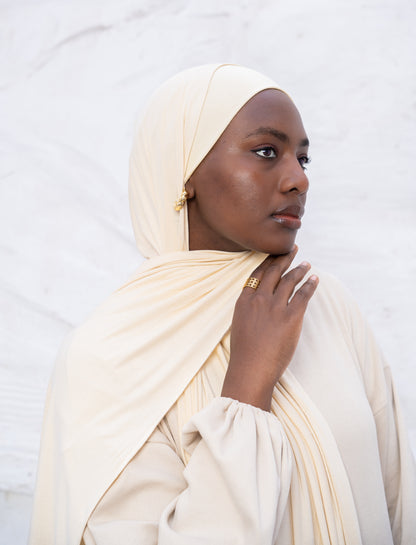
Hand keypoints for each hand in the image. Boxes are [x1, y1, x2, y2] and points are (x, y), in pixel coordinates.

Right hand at [221, 247, 318, 410]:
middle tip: (293, 249)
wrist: (250, 370)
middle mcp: (259, 299)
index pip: (257, 274)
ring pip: (289, 280)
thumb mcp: (240, 325)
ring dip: (299, 270)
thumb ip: (249, 310)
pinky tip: (315, 280)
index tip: (275, 254)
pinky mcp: (290, 318)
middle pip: (274, 271)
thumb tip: (259, 302)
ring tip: (306, 264)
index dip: (268, 261)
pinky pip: (303, 295)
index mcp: (244, 301)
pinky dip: (310, 285)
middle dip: (284, 258)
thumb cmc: (244, 353)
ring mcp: (275, 308)